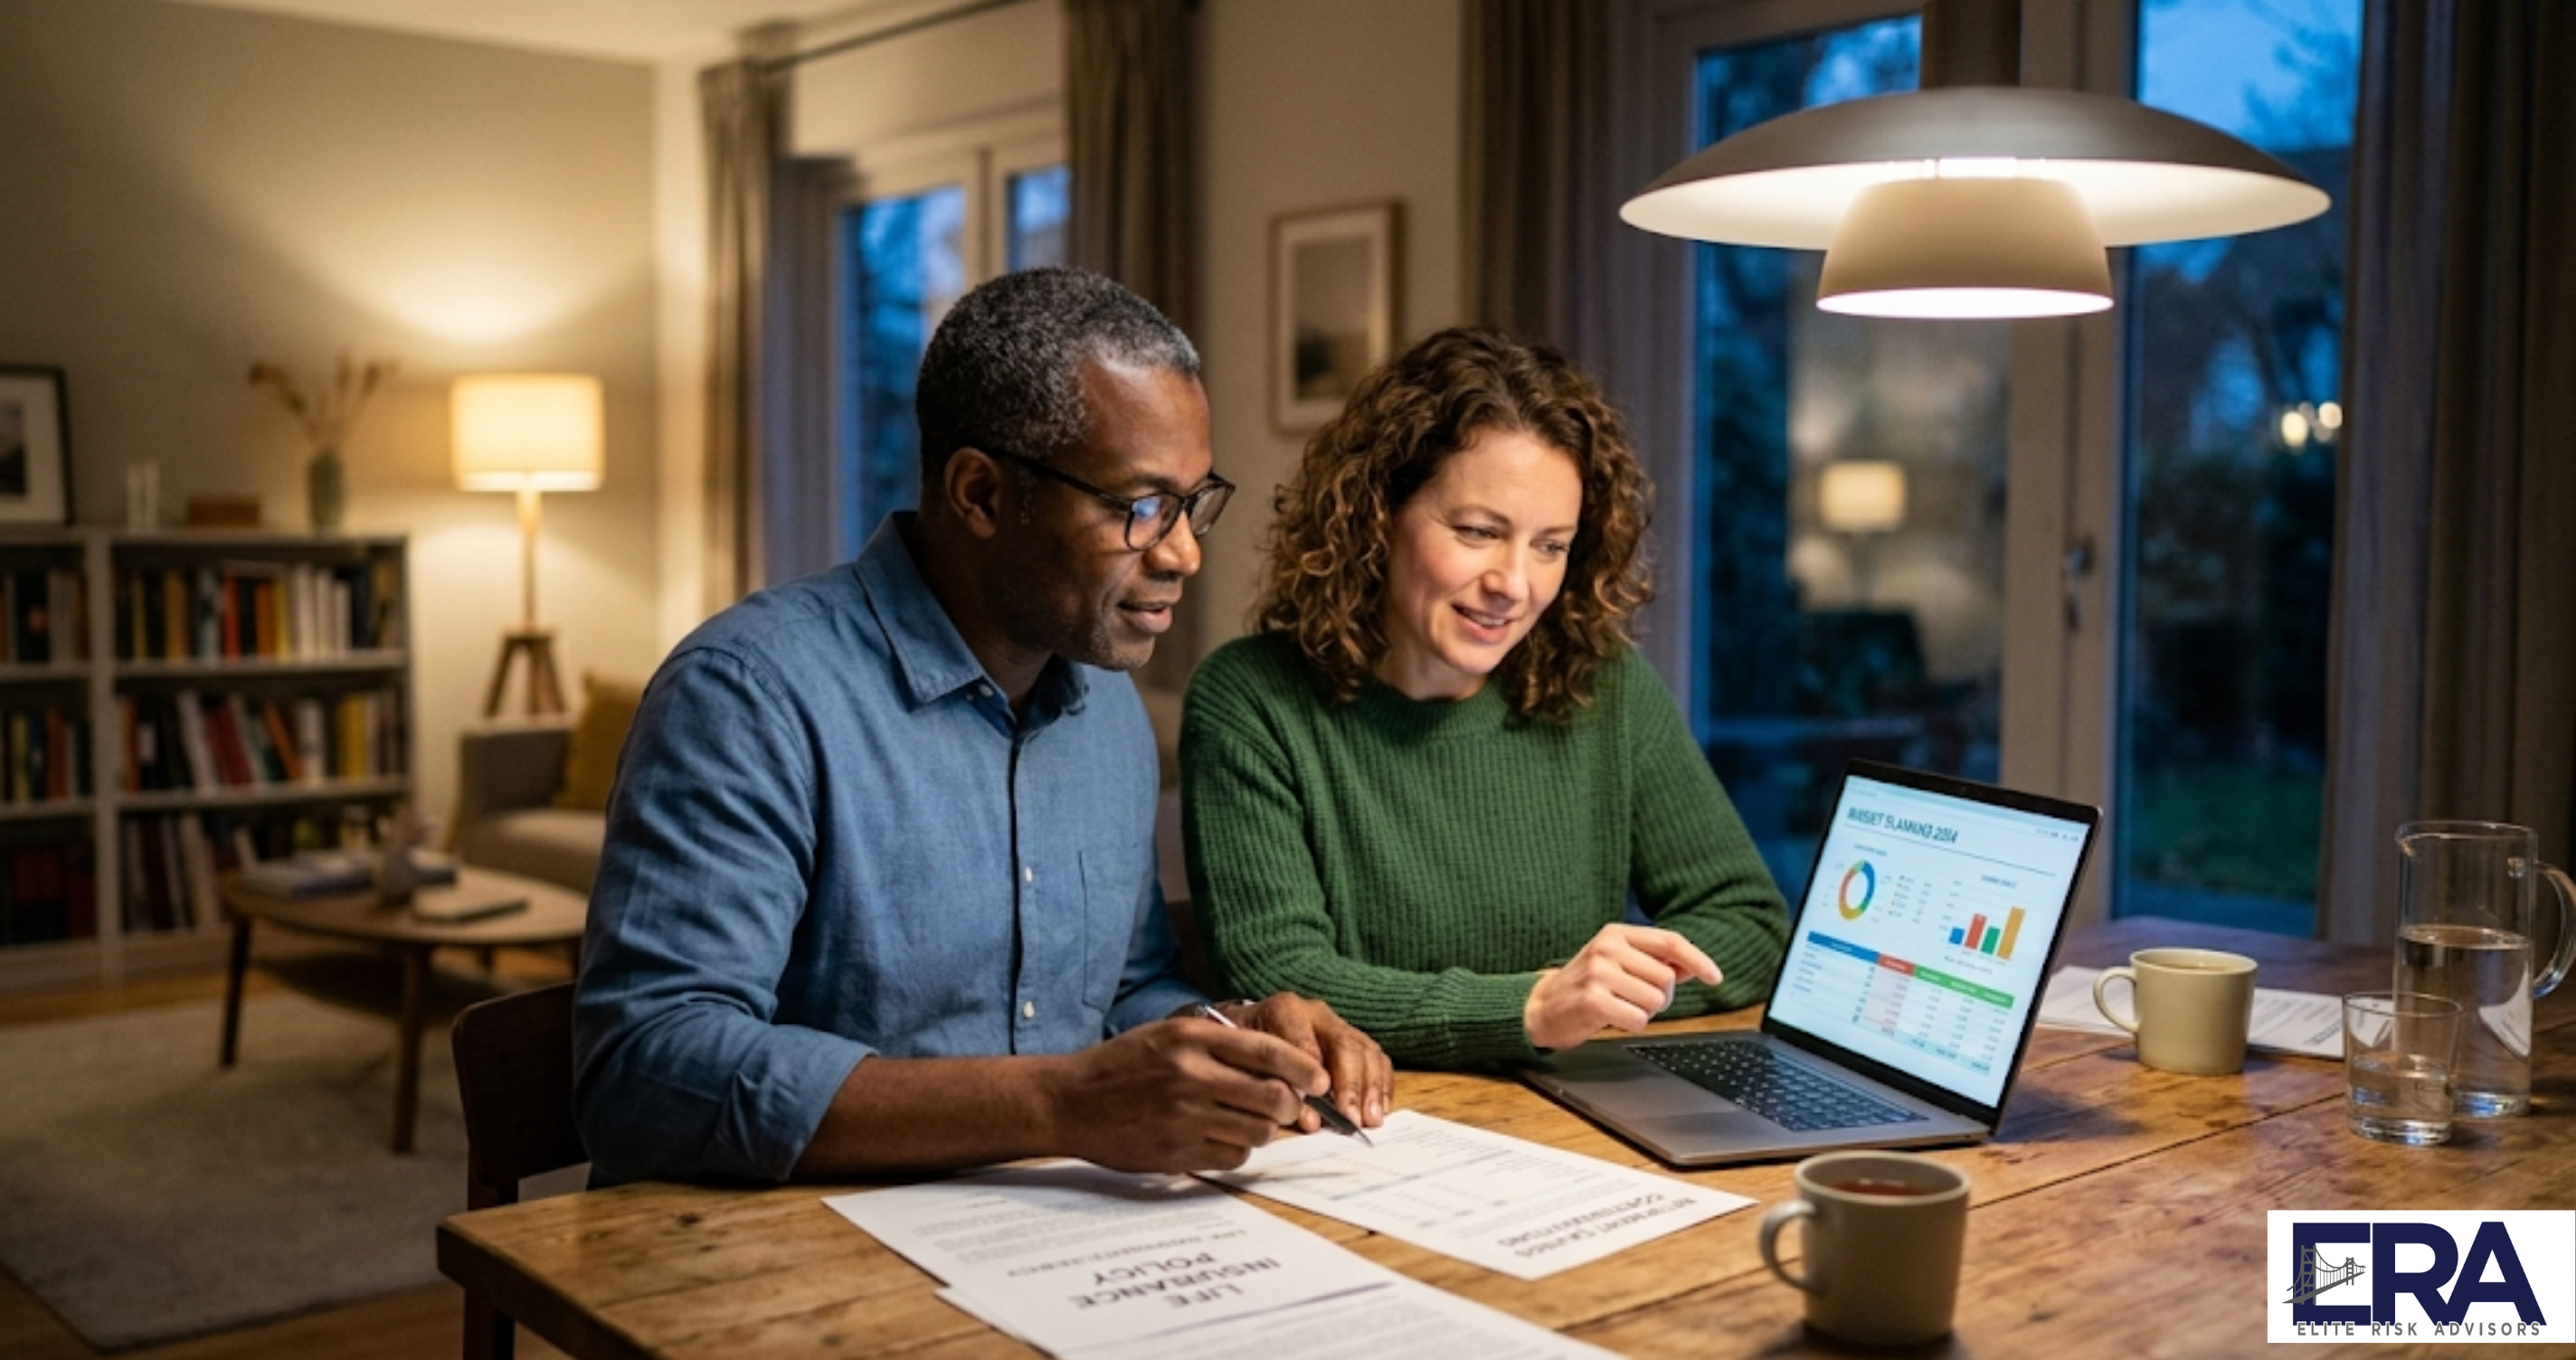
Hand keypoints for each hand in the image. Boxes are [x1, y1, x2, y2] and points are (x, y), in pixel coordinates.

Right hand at [1050, 1017, 1325, 1172]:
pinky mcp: (1175, 1153)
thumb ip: (1218, 1043)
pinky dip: (1236, 1150)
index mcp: (1191, 1039)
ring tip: (1246, 1121)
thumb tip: (1279, 1064)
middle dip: (1290, 1104)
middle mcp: (1190, 1076)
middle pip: (1273, 1097)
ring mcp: (1184, 1118)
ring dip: (1263, 1129)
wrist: (1069, 1101)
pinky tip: (1219, 1138)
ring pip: (1258, 1132)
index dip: (1304, 1068)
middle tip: (1288, 1105)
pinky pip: (1233, 1157)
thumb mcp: (1166, 1035)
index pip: (1269, 1052)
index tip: (1319, 1079)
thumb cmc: (1121, 1065)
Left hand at [1226, 993, 1394, 1130]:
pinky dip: (1381, 1086)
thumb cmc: (1241, 1051)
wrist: (1247, 1030)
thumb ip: (1270, 1086)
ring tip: (1369, 1120)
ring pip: (1366, 1051)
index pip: (1302, 1036)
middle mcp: (1316, 1013)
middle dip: (1349, 1084)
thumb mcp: (1241, 1063)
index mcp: (1284, 1010)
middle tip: (1350, 1118)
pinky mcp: (1355, 1041)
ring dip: (1370, 1088)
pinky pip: (1378, 1059)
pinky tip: (1379, 1110)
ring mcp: (1339, 1026)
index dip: (1312, 1065)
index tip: (1320, 1094)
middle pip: (1343, 1044)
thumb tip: (1311, 1119)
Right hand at [1522, 924, 1721, 1050]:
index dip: (1697, 960)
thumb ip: (1654, 962)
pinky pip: (1638, 1020)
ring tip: (1620, 1007)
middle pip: (1666, 978)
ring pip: (1655, 1001)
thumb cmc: (1586, 985)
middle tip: (1634, 999)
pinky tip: (1610, 1019)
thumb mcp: (1618, 963)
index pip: (1670, 942)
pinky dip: (1631, 1025)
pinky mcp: (1593, 1000)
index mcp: (1616, 933)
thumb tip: (1693, 967)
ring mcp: (1599, 973)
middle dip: (1660, 997)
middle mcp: (1607, 948)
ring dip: (1645, 1012)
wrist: (1540, 1006)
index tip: (1715, 977)